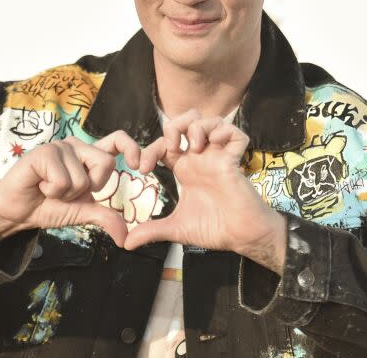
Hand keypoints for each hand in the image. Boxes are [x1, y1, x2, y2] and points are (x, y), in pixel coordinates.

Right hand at [0, 131, 143, 248]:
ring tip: (50, 189)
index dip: (131, 147)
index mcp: (89, 156)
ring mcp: (60, 147)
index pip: (118, 140)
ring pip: (82, 178)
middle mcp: (77, 146)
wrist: (17, 211)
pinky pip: (63, 180)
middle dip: (90, 187)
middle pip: (106, 163)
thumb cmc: (49, 206)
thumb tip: (126, 238)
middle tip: (68, 191)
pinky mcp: (43, 153)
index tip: (138, 165)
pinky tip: (40, 186)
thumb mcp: (82, 212)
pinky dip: (52, 191)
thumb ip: (105, 218)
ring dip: (66, 194)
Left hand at [124, 111, 286, 273]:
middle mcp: (201, 159)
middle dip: (176, 126)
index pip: (165, 145)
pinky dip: (226, 133)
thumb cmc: (214, 229)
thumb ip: (152, 231)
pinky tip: (216, 145)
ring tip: (194, 146)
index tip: (143, 169)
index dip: (150, 150)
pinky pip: (236, 134)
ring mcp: (219, 158)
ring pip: (211, 122)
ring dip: (199, 127)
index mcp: (185, 169)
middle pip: (188, 122)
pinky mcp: (236, 161)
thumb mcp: (176, 228)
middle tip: (172, 146)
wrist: (240, 238)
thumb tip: (126, 244)